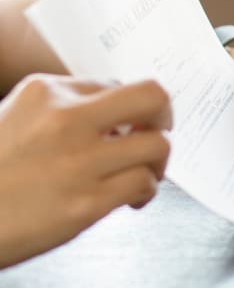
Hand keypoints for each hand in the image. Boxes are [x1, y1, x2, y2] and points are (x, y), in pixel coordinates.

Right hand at [0, 75, 171, 267]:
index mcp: (45, 92)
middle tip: (157, 133)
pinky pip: (144, 183)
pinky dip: (146, 191)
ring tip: (143, 173)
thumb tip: (116, 116)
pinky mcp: (86, 202)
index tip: (130, 124)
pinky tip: (130, 199)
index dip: (129, 108)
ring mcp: (78, 161)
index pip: (115, 85)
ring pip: (158, 145)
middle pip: (152, 97)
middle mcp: (65, 119)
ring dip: (158, 161)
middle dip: (164, 117)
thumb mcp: (15, 118)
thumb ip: (62, 111)